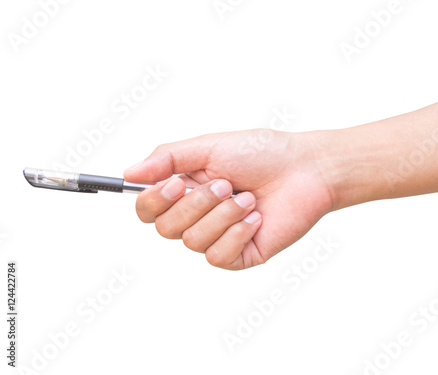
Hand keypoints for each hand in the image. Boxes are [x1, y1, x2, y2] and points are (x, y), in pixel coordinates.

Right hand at [124, 129, 334, 269]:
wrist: (306, 170)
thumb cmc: (262, 153)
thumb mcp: (210, 147)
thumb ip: (167, 159)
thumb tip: (129, 172)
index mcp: (186, 189)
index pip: (148, 209)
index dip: (154, 201)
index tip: (175, 184)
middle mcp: (197, 215)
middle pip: (165, 228)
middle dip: (197, 204)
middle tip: (227, 185)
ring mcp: (218, 237)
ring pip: (192, 242)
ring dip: (222, 216)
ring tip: (248, 198)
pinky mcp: (239, 255)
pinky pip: (217, 256)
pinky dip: (236, 233)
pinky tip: (256, 218)